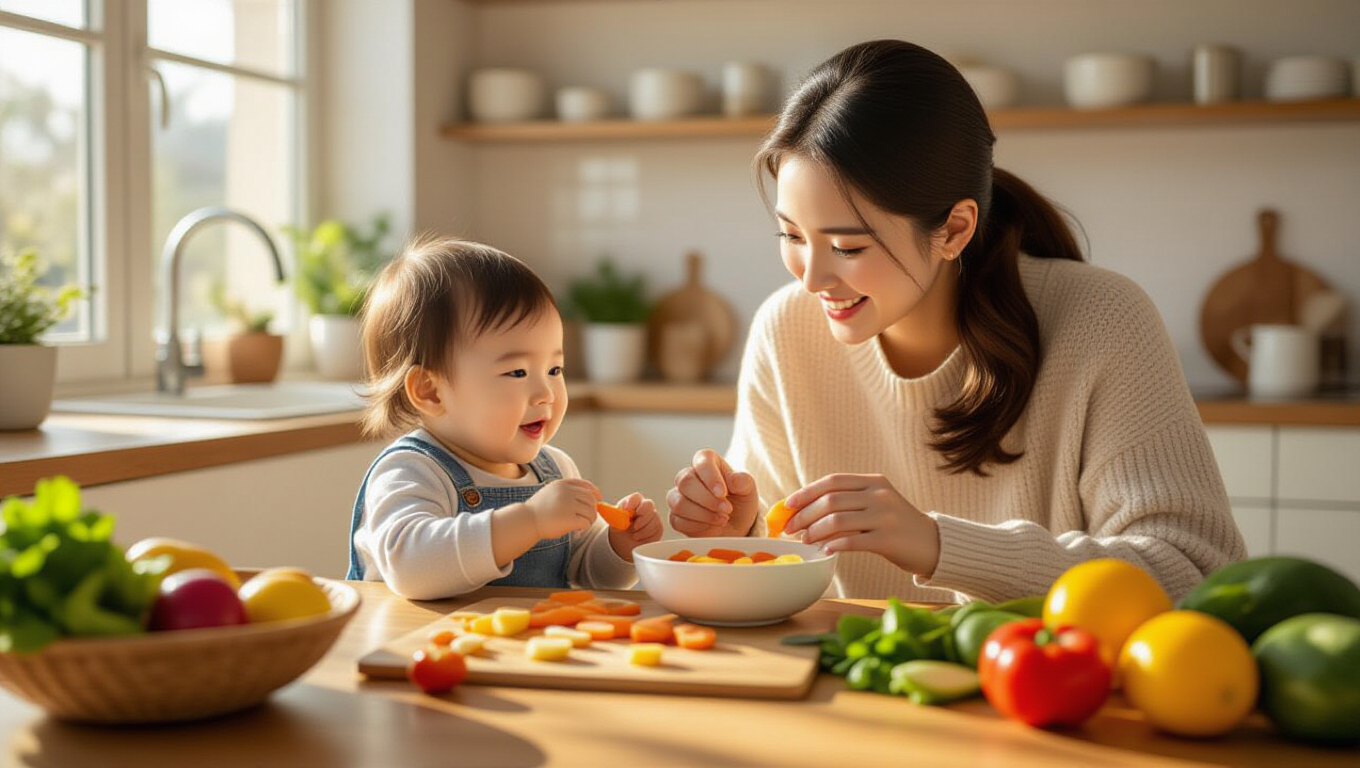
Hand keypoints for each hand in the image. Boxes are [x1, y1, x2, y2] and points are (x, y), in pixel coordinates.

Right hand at [524, 478, 601, 539]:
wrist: (526, 521)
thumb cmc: (539, 510)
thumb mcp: (551, 492)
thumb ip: (567, 491)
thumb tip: (591, 497)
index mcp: (562, 484)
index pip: (586, 485)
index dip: (595, 492)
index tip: (599, 499)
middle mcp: (566, 492)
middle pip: (591, 499)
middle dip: (593, 509)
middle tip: (589, 518)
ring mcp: (568, 505)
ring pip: (591, 511)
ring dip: (590, 519)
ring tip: (583, 525)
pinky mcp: (569, 519)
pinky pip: (586, 522)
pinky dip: (585, 527)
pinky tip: (578, 530)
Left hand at [606, 492, 663, 560]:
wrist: (624, 541)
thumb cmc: (619, 527)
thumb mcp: (614, 520)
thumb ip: (617, 514)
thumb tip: (618, 510)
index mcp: (633, 501)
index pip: (636, 497)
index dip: (633, 503)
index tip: (628, 510)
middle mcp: (645, 506)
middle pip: (649, 506)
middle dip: (641, 518)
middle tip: (633, 527)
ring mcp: (653, 516)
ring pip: (653, 520)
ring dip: (642, 531)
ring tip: (633, 535)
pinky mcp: (658, 527)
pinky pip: (656, 530)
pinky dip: (646, 537)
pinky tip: (639, 538)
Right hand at [666, 449, 758, 537]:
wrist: (735, 526)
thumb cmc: (740, 502)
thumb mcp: (748, 490)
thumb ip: (744, 481)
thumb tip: (734, 480)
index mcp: (707, 462)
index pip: (702, 461)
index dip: (711, 477)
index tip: (723, 493)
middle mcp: (689, 476)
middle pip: (685, 482)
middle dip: (708, 499)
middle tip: (727, 509)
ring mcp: (678, 496)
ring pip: (679, 503)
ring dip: (703, 514)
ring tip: (722, 519)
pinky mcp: (675, 516)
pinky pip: (677, 521)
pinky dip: (697, 526)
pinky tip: (711, 526)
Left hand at [785, 474, 940, 576]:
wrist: (932, 543)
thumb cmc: (896, 525)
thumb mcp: (876, 502)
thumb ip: (849, 500)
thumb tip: (805, 509)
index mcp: (873, 482)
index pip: (832, 481)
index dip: (806, 492)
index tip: (788, 505)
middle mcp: (879, 495)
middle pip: (831, 500)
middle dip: (804, 515)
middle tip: (790, 528)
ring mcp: (885, 516)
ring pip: (838, 520)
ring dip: (815, 531)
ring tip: (805, 540)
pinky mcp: (888, 539)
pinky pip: (853, 541)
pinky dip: (834, 545)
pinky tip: (825, 550)